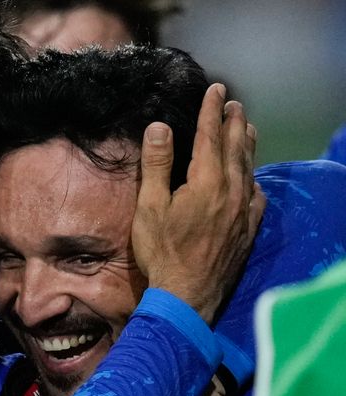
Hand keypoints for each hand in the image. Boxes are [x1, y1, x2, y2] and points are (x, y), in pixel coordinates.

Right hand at [132, 83, 265, 323]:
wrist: (187, 296)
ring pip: (249, 168)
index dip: (211, 110)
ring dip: (247, 145)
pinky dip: (253, 180)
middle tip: (233, 102)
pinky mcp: (247, 231)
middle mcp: (231, 191)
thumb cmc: (162, 251)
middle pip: (235, 147)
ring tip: (247, 127)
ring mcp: (243, 212)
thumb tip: (159, 126)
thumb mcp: (149, 207)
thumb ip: (157, 165)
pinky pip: (256, 197)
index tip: (215, 88)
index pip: (210, 136)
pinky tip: (252, 179)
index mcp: (206, 182)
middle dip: (233, 122)